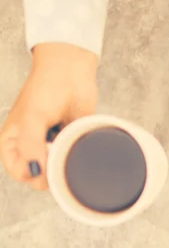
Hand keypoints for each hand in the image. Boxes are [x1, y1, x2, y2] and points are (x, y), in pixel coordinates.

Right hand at [0, 43, 98, 190]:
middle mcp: (31, 146)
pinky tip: (77, 139)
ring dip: (65, 161)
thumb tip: (35, 171)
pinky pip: (74, 157)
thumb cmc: (47, 88)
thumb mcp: (33, 116)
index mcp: (12, 142)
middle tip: (60, 150)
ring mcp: (52, 145)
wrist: (72, 72)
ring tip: (67, 141)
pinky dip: (77, 153)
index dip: (33, 173)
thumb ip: (30, 145)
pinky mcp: (70, 140)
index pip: (19, 172)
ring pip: (58, 169)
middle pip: (41, 175)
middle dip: (52, 169)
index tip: (47, 160)